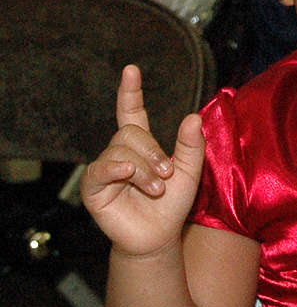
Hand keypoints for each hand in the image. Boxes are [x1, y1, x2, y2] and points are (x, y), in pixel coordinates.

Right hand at [81, 65, 203, 257]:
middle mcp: (120, 152)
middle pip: (131, 132)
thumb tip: (192, 116)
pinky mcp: (93, 187)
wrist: (159, 236)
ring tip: (157, 188)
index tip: (131, 70)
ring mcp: (105, 168)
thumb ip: (191, 146)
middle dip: (153, 152)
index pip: (132, 112)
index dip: (130, 92)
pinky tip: (127, 173)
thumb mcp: (189, 172)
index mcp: (142, 146)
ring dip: (144, 169)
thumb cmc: (172, 204)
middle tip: (166, 175)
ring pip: (120, 150)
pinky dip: (116, 168)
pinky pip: (101, 169)